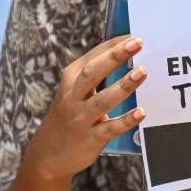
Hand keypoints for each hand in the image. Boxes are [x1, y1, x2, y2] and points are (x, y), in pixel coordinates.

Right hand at [25, 35, 146, 179]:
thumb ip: (95, 74)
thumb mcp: (74, 90)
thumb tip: (127, 52)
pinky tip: (141, 112)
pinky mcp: (90, 138)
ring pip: (102, 100)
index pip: (94, 56)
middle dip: (115, 57)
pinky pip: (110, 128)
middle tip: (138, 43)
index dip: (114, 45)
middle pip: (93, 72)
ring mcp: (81, 118)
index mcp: (71, 79)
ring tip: (142, 72)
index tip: (135, 36)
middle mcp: (73, 96)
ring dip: (123, 86)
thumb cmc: (70, 113)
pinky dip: (125, 120)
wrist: (48, 154)